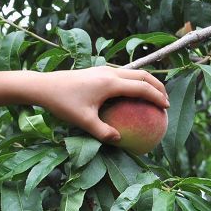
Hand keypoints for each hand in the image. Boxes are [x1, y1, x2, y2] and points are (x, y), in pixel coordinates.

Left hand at [31, 66, 168, 142]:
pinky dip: (133, 82)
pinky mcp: (97, 71)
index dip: (157, 97)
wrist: (44, 86)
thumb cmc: (62, 103)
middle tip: (166, 101)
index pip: (142, 88)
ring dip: (146, 82)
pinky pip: (123, 75)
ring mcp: (103, 70)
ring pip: (133, 73)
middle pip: (142, 75)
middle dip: (158, 86)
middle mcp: (110, 73)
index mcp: (110, 83)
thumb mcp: (83, 121)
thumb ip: (102, 132)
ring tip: (154, 96)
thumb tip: (119, 141)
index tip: (166, 108)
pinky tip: (131, 96)